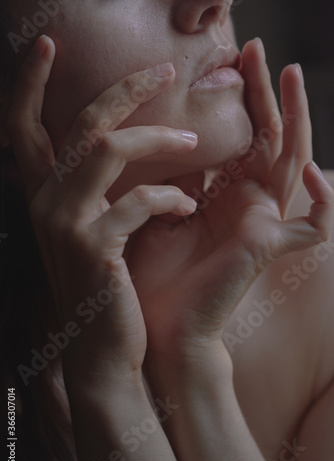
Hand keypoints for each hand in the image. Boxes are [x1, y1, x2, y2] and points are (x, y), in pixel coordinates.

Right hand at [6, 35, 197, 388]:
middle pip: (79, 124)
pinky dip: (170, 197)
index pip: (23, 128)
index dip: (30, 84)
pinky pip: (138, 201)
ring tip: (193, 139)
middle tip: (161, 70)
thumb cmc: (101, 284)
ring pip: (108, 150)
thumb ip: (90, 190)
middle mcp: (45, 203)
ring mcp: (66, 224)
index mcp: (42, 196)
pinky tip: (187, 205)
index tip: (49, 46)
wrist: (100, 346)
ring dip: (157, 138)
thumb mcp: (88, 230)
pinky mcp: (95, 248)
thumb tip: (116, 146)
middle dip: (122, 90)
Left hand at [127, 39, 333, 364]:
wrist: (158, 324)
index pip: (241, 137)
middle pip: (266, 138)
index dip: (240, 100)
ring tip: (291, 73)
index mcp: (221, 195)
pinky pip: (313, 228)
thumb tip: (178, 139)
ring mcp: (262, 225)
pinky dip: (323, 202)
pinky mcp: (268, 249)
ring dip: (296, 120)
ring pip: (291, 163)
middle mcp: (246, 205)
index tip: (231, 60)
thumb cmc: (153, 271)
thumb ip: (177, 178)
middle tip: (256, 48)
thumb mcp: (160, 210)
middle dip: (264, 93)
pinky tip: (305, 172)